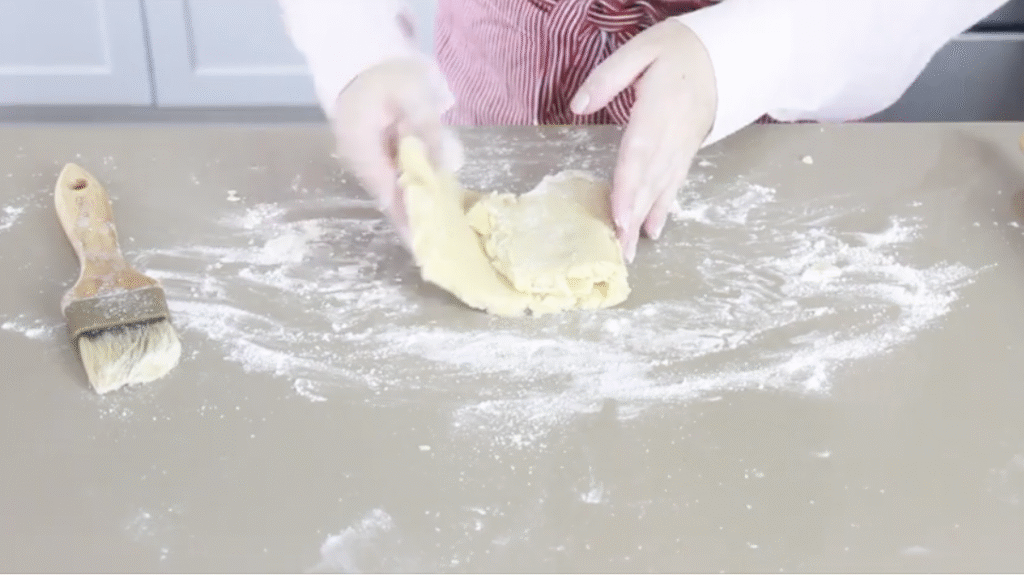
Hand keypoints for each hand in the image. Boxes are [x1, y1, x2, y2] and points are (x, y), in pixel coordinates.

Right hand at [331, 56, 462, 245]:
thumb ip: (426, 128)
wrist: (361, 58)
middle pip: (388, 198)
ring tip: (439, 234)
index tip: (422, 244)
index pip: (385, 192)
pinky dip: (414, 192)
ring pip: (392, 191)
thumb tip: (442, 164)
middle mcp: (358, 160)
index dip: (405, 219)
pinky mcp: (375, 156)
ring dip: (414, 210)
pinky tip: (434, 204)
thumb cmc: (386, 73)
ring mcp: (365, 159)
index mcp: (360, 147)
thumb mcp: (411, 93)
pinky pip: (396, 180)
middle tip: (437, 247)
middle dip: (412, 222)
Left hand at [571, 20, 716, 261]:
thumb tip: (577, 105)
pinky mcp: (686, 153)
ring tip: (631, 250)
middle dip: (633, 218)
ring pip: (661, 189)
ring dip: (644, 220)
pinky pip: (674, 185)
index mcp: (658, 110)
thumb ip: (608, 77)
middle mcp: (671, 135)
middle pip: (649, 181)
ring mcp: (681, 147)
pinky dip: (663, 209)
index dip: (628, 187)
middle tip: (619, 251)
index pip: (639, 154)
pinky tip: (653, 230)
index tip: (619, 215)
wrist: (724, 57)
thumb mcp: (641, 49)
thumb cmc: (677, 51)